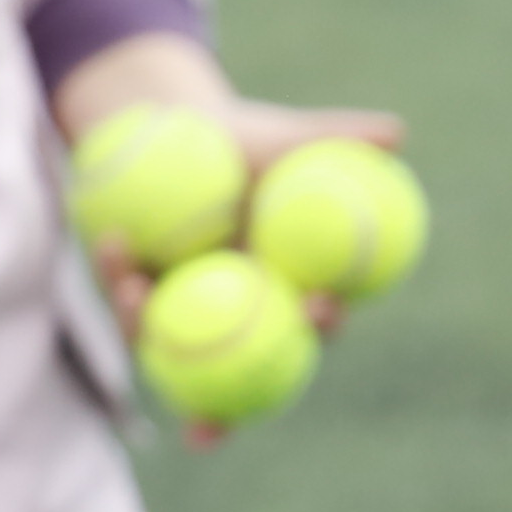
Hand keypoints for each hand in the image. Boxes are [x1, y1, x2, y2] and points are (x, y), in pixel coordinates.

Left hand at [50, 28, 403, 369]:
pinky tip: (115, 246)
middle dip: (231, 381)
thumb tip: (396, 132)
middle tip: (221, 355)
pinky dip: (118, 272)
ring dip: (149, 329)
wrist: (187, 130)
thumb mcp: (293, 136)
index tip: (319, 305)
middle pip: (241, 358)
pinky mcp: (135, 294)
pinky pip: (125, 294)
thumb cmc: (253, 140)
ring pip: (169, 341)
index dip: (322, 323)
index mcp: (287, 284)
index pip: (317, 318)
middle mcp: (237, 309)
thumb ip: (342, 138)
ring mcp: (183, 308)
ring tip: (138, 291)